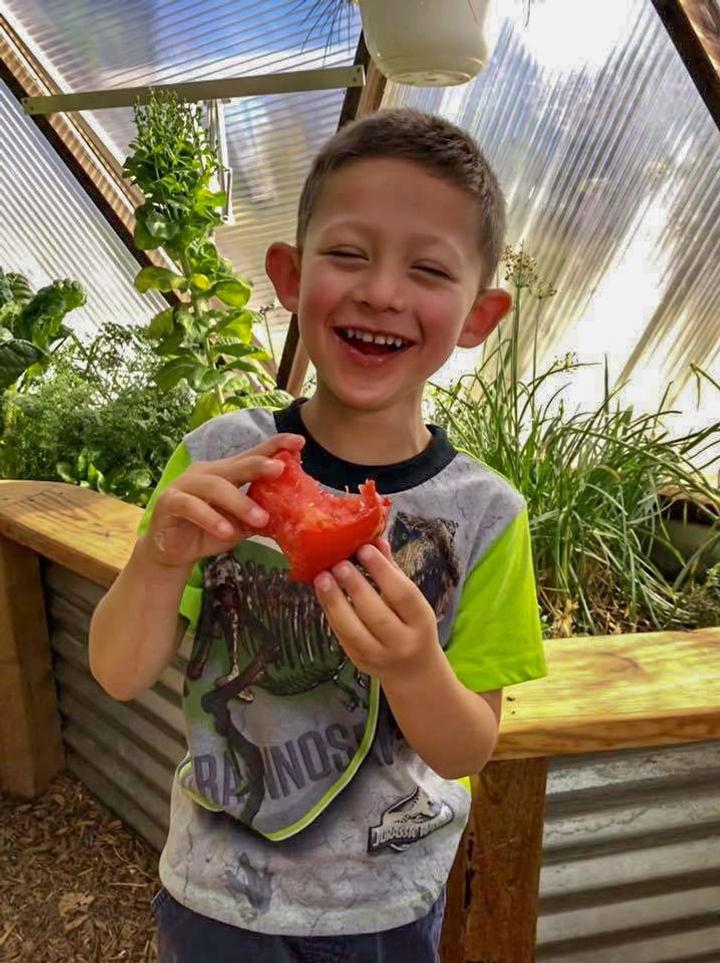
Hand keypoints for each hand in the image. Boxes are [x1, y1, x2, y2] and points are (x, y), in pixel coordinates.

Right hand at [141, 433, 304, 569]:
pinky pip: (191, 506)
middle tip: (280, 470)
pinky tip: (227, 531)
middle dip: (258, 465)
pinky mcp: (169, 502)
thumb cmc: (209, 533)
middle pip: (235, 465)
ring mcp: (186, 484)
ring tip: (260, 519)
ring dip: (239, 502)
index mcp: (227, 473)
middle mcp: (207, 472)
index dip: (274, 446)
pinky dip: (211, 519)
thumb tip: (293, 513)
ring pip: (214, 486)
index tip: (299, 442)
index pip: (252, 456)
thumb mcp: (240, 525)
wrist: (174, 553)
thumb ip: (260, 514)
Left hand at [314, 540, 440, 685]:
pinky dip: (331, 614)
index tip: (364, 549)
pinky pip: (342, 637)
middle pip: (376, 614)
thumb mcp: (412, 601)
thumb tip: (376, 540)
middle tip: (339, 563)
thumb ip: (393, 572)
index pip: (403, 595)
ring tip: (322, 578)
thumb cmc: (412, 625)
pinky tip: (322, 595)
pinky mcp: (359, 661)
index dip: (383, 571)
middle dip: (355, 587)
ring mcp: (379, 656)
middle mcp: (402, 642)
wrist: (414, 671)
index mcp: (421, 621)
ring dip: (334, 602)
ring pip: (353, 630)